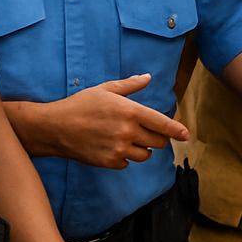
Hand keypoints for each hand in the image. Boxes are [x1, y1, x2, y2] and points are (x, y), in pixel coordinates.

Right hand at [39, 76, 188, 169]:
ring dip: (143, 148)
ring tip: (129, 139)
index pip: (162, 124)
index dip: (177, 130)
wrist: (55, 127)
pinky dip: (125, 157)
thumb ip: (130, 85)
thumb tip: (148, 78)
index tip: (186, 135)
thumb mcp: (105, 90)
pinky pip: (128, 163)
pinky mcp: (109, 162)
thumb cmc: (80, 105)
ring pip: (145, 155)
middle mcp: (127, 131)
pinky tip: (113, 147)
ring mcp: (118, 149)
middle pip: (158, 142)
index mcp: (130, 111)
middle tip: (148, 132)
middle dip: (157, 138)